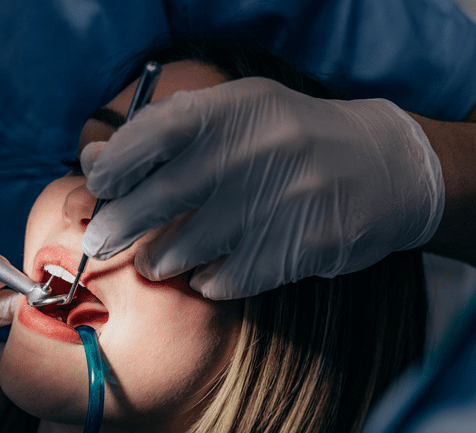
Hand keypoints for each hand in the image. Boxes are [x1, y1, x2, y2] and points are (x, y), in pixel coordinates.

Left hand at [81, 77, 444, 298]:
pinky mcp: (306, 246)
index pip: (158, 131)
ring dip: (161, 260)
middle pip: (164, 198)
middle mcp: (261, 149)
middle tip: (99, 242)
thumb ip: (163, 136)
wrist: (383, 168)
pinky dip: (207, 281)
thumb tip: (92, 162)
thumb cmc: (283, 142)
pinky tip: (207, 273)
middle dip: (120, 227)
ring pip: (190, 247)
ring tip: (157, 259)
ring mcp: (287, 199)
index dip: (118, 164)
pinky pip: (229, 278)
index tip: (100, 187)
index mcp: (237, 109)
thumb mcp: (232, 118)